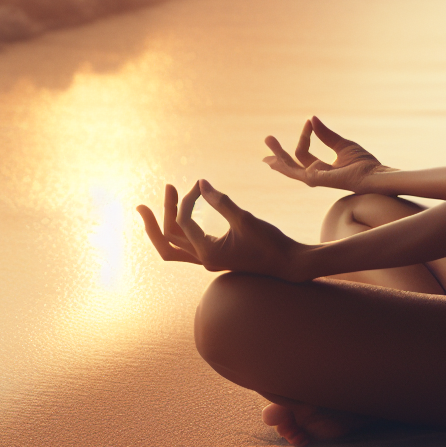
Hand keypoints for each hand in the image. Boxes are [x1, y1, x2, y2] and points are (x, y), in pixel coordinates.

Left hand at [136, 181, 309, 280]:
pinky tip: (185, 212)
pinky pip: (188, 245)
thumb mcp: (246, 219)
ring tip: (167, 198)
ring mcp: (208, 260)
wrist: (289, 264)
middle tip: (156, 194)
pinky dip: (180, 229)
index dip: (188, 199)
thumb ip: (221, 202)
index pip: (183, 223)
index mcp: (208, 254)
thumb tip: (200, 182)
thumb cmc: (270, 243)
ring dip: (165, 224)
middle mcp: (203, 260)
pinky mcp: (216, 256)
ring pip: (174, 246)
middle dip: (156, 218)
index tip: (200, 184)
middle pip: (167, 241)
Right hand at [264, 116, 392, 192]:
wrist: (375, 174)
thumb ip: (326, 134)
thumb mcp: (342, 144)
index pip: (303, 153)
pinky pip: (298, 172)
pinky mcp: (318, 180)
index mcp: (320, 169)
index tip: (309, 121)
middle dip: (278, 152)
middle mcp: (315, 176)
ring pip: (290, 169)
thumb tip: (312, 119)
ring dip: (277, 156)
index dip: (304, 135)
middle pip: (291, 164)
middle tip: (267, 138)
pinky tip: (278, 157)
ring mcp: (315, 179)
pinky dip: (287, 164)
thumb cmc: (364, 163)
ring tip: (268, 142)